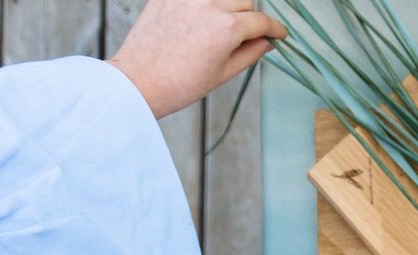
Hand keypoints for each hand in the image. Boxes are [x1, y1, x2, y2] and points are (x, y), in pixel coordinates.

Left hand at [105, 0, 287, 118]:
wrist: (138, 82)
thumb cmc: (178, 84)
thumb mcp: (223, 74)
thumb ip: (250, 53)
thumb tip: (266, 42)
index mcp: (227, 27)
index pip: (262, 21)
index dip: (275, 29)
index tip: (279, 34)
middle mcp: (209, 6)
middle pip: (245, 2)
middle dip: (249, 18)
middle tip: (245, 35)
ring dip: (228, 6)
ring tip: (220, 25)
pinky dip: (204, 4)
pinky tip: (200, 19)